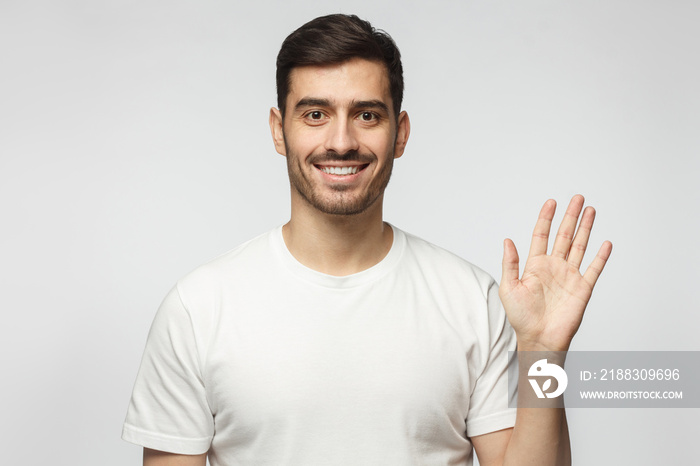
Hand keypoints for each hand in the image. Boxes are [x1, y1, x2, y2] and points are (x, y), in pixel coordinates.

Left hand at [499, 195, 612, 351]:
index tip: (551, 202)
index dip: (546, 218)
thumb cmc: (521, 317)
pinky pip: (594, 269)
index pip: (542, 235)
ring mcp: (569, 276)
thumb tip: (507, 240)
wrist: (538, 338)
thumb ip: (510, 263)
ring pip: (579, 246)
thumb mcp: (509, 288)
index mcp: (535, 265)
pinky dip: (600, 256)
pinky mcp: (582, 288)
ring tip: (590, 210)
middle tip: (577, 198)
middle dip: (570, 216)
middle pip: (563, 235)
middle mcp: (554, 267)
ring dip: (585, 228)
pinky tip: (605, 243)